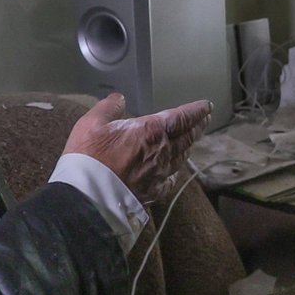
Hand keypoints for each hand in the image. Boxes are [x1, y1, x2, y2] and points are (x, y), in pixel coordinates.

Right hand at [63, 94, 211, 202]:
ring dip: (188, 146)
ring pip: (181, 157)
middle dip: (197, 126)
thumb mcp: (92, 123)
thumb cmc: (89, 156)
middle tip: (204, 120)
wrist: (87, 196)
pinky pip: (170, 180)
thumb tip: (119, 98)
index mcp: (151, 131)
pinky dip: (175, 172)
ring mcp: (160, 174)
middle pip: (187, 137)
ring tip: (191, 140)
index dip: (197, 110)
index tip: (207, 106)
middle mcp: (162, 151)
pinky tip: (174, 172)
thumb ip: (108, 108)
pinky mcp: (153, 193)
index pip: (183, 117)